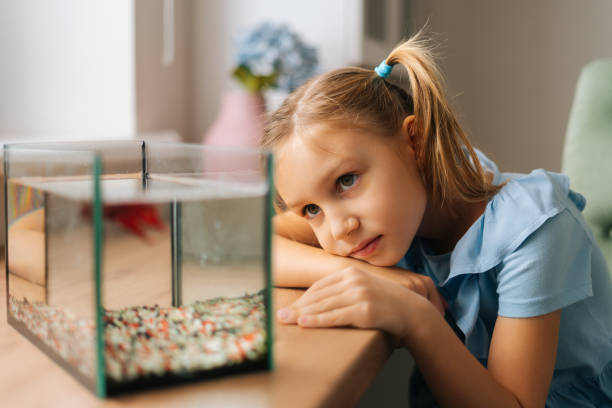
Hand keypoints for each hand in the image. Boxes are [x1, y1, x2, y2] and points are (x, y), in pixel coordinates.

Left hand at [277, 266, 435, 345]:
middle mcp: (353, 280)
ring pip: (323, 306)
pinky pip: (335, 316)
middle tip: (279, 315)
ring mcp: (359, 294)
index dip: (303, 298)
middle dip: (297, 306)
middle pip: (318, 295)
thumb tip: (322, 301)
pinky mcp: (364, 309)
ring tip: (286, 320)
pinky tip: (303, 323)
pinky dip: (317, 320)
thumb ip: (345, 290)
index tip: (290, 307)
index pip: (320, 286)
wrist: (412, 312)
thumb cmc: (386, 303)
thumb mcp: (365, 289)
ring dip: (301, 314)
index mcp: (351, 273)